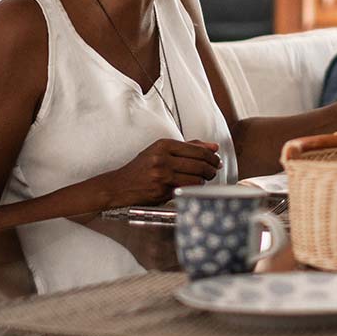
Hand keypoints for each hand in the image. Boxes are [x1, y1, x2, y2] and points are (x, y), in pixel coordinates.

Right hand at [100, 138, 220, 205]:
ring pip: (196, 178)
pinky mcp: (161, 190)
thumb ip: (189, 147)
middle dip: (211, 169)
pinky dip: (193, 189)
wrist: (120, 186)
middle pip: (200, 164)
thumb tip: (214, 147)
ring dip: (204, 180)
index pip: (198, 150)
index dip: (212, 157)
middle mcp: (162, 158)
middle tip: (213, 171)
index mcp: (164, 145)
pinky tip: (191, 187)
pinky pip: (187, 189)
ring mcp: (161, 175)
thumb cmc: (143, 168)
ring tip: (203, 179)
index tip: (216, 161)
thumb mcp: (162, 151)